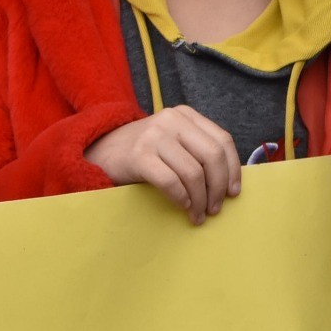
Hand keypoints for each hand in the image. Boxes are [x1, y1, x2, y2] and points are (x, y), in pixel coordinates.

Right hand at [86, 107, 240, 224]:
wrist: (96, 152)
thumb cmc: (139, 153)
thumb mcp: (170, 140)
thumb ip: (194, 148)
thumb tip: (226, 180)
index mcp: (185, 115)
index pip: (222, 141)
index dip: (233, 169)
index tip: (234, 192)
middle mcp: (171, 120)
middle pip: (211, 156)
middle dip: (218, 187)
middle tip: (215, 209)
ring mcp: (154, 136)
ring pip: (193, 172)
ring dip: (199, 199)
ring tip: (198, 215)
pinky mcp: (139, 156)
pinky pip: (170, 181)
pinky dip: (180, 197)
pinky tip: (182, 207)